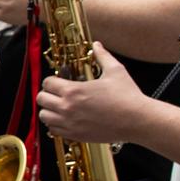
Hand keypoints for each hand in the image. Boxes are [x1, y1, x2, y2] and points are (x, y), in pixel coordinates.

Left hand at [37, 42, 155, 144]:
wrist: (138, 120)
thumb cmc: (128, 96)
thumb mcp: (115, 71)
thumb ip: (102, 56)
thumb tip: (97, 44)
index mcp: (74, 91)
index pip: (47, 83)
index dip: (51, 80)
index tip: (59, 81)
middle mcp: (67, 107)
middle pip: (41, 99)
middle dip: (47, 94)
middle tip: (57, 94)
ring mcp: (70, 123)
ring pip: (44, 116)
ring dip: (49, 110)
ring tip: (59, 107)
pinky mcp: (75, 135)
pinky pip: (54, 131)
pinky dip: (55, 125)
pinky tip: (65, 119)